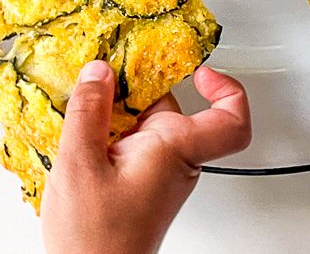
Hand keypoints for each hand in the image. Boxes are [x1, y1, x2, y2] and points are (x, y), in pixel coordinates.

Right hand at [42, 61, 251, 253]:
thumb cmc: (95, 241)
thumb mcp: (78, 164)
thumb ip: (88, 112)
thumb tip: (99, 72)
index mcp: (176, 151)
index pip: (232, 119)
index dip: (226, 89)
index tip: (201, 72)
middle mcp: (174, 160)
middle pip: (169, 108)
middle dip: (135, 91)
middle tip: (102, 81)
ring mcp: (157, 172)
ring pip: (145, 124)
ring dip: (114, 114)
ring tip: (81, 113)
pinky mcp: (138, 181)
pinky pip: (130, 142)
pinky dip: (107, 132)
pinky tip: (79, 136)